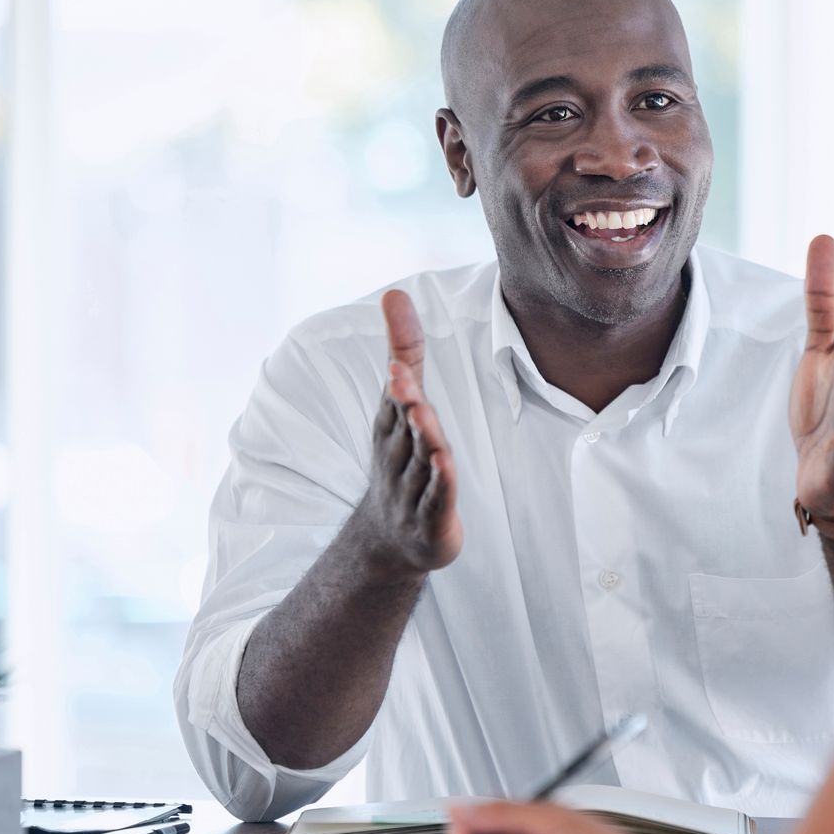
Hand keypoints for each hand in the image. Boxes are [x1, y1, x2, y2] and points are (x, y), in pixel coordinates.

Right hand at [351, 290, 462, 574]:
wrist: (390, 540)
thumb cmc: (401, 460)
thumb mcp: (401, 405)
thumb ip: (405, 351)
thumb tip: (395, 293)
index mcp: (391, 427)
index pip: (394, 398)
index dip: (398, 378)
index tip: (396, 358)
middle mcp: (397, 455)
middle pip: (403, 424)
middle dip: (402, 400)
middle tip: (400, 376)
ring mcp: (411, 488)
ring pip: (419, 457)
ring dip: (421, 435)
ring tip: (421, 412)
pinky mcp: (431, 517)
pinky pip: (436, 496)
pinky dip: (439, 480)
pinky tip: (443, 463)